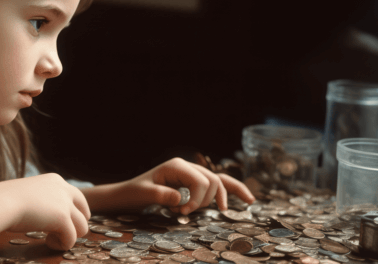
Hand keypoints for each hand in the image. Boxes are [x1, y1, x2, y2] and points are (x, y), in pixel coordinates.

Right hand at [0, 173, 90, 250]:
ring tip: (51, 239)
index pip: (77, 197)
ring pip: (82, 227)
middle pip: (84, 212)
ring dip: (69, 237)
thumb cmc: (5, 199)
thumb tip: (39, 213)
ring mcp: (65, 204)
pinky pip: (71, 239)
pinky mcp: (62, 219)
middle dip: (76, 226)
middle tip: (60, 234)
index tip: (61, 222)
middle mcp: (64, 189)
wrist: (0, 202)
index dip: (73, 212)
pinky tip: (48, 242)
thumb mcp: (28, 193)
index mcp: (55, 180)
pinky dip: (62, 244)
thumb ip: (39, 199)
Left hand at [121, 157, 254, 214]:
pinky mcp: (195, 182)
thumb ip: (160, 195)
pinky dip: (233, 191)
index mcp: (177, 166)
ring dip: (217, 199)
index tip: (182, 212)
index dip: (197, 199)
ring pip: (219, 182)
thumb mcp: (144, 194)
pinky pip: (219, 184)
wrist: (129, 193)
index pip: (201, 181)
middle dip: (204, 201)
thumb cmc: (135, 192)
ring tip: (211, 210)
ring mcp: (193, 173)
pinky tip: (248, 200)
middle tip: (184, 212)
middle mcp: (188, 167)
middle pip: (213, 181)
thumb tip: (180, 198)